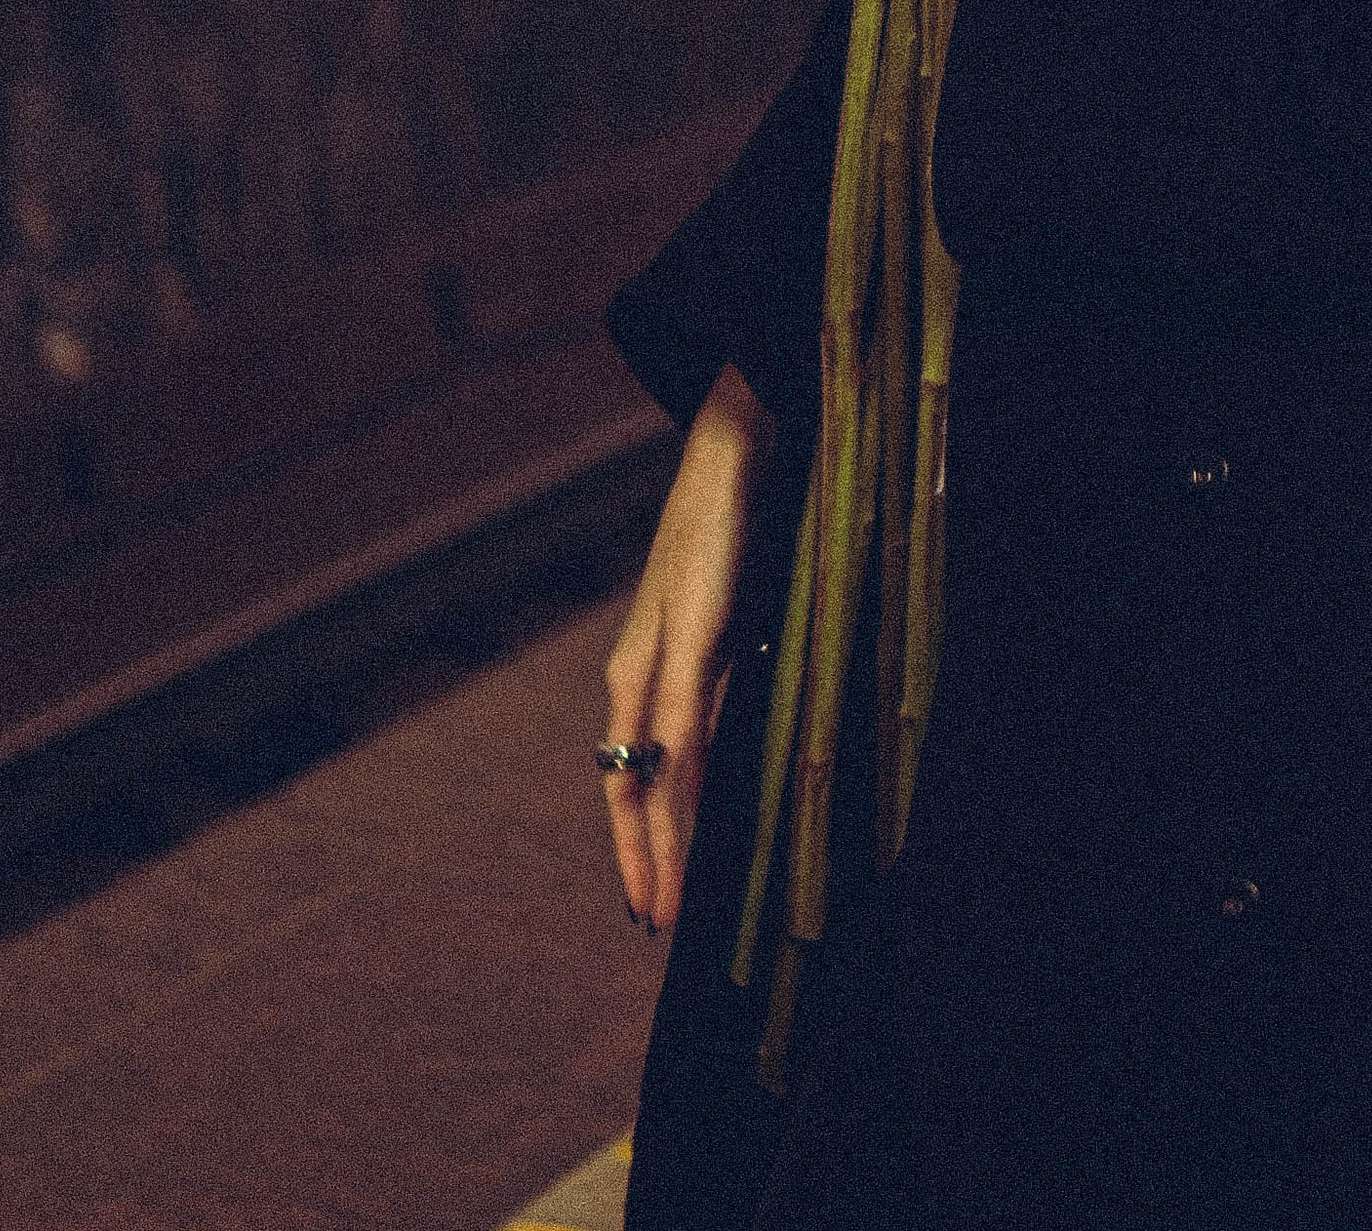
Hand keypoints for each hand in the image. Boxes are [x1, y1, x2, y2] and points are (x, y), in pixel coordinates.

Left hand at [601, 362, 769, 929]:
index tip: (655, 899)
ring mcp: (658, 649)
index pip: (635, 770)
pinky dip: (682, 779)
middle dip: (642, 859)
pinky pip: (682, 723)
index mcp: (645, 663)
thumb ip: (722, 668)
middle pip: (631, 784)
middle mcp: (638, 665)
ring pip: (651, 767)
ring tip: (666, 903)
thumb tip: (740, 723)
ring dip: (658, 840)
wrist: (734, 444)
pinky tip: (690, 818)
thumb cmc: (732, 523)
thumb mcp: (726, 612)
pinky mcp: (688, 631)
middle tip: (655, 927)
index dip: (641, 838)